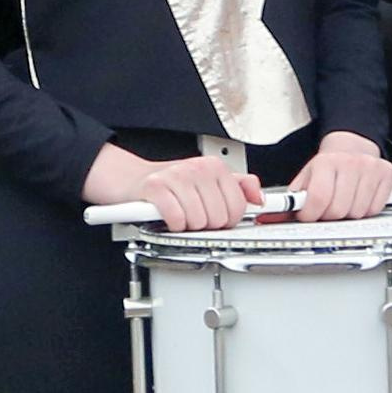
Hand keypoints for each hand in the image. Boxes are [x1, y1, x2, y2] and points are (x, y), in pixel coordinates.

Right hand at [82, 141, 262, 230]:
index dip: (227, 220)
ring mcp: (176, 176)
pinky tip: (169, 217)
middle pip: (219, 218)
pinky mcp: (155, 187)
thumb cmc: (172, 184)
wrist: (133, 179)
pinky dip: (172, 225)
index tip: (215, 217)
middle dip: (206, 224)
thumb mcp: (208, 181)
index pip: (237, 206)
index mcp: (215, 167)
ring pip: (199, 221)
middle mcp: (197, 168)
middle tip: (193, 215)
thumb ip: (238, 187)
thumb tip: (259, 197)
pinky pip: (176, 219)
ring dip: (187, 225)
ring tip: (180, 215)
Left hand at [290, 131, 391, 222]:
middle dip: (328, 216)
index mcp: (326, 162)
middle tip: (326, 208)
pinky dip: (365, 211)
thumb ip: (289, 202)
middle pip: (338, 210)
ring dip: (348, 215)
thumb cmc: (328, 167)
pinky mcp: (387, 174)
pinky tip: (358, 199)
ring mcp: (371, 168)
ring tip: (343, 201)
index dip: (310, 214)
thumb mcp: (305, 179)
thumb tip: (270, 218)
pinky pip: (375, 209)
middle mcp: (351, 163)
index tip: (308, 215)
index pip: (318, 198)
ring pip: (357, 213)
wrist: (351, 146)